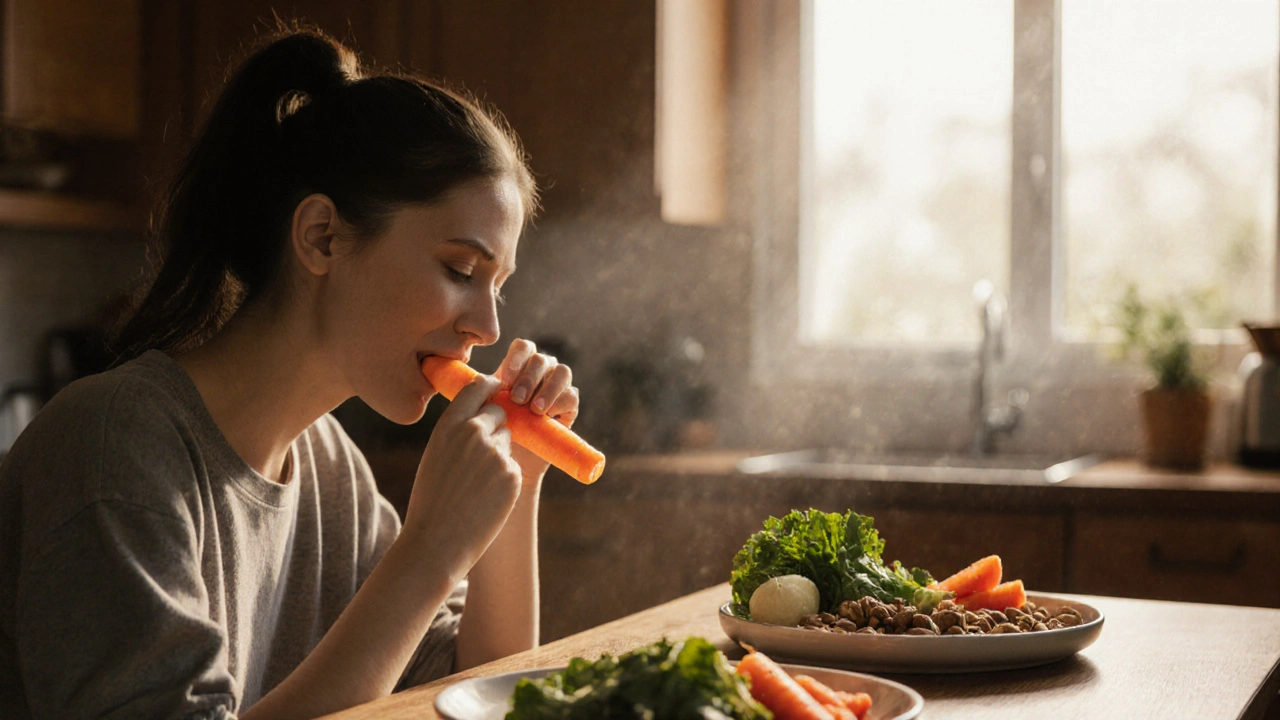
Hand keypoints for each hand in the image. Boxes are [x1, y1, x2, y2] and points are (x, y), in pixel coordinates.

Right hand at [402, 374, 522, 574]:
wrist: (438, 541)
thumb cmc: (432, 500)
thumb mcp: (437, 455)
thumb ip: (458, 432)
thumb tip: (483, 415)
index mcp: (449, 425)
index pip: (477, 386)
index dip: (490, 386)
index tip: (497, 388)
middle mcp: (473, 432)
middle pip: (499, 412)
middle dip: (497, 424)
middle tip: (481, 452)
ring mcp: (496, 452)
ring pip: (508, 439)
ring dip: (500, 453)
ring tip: (477, 482)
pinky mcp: (512, 474)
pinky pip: (512, 465)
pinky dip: (504, 478)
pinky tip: (486, 497)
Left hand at [493, 338, 579, 479]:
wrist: (510, 459)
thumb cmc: (493, 429)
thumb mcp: (484, 407)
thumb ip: (482, 391)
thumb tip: (476, 379)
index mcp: (520, 365)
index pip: (523, 348)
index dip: (516, 359)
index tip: (504, 381)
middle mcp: (542, 372)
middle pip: (541, 359)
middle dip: (528, 378)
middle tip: (516, 399)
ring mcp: (558, 387)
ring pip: (562, 372)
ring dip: (548, 388)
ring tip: (534, 409)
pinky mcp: (569, 406)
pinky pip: (571, 396)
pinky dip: (560, 402)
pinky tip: (547, 415)